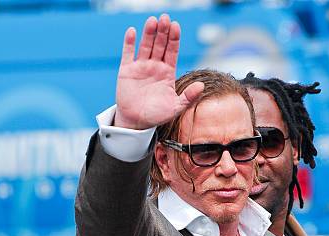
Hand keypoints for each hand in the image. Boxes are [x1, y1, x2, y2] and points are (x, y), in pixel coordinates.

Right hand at [114, 14, 203, 129]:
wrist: (136, 123)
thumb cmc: (156, 116)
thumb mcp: (175, 108)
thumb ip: (188, 97)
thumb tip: (202, 86)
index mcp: (167, 73)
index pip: (172, 51)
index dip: (174, 39)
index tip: (176, 26)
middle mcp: (155, 66)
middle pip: (160, 45)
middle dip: (163, 32)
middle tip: (165, 18)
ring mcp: (140, 66)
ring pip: (146, 46)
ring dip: (149, 33)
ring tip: (153, 21)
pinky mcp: (126, 70)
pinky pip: (128, 53)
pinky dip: (129, 42)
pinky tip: (132, 31)